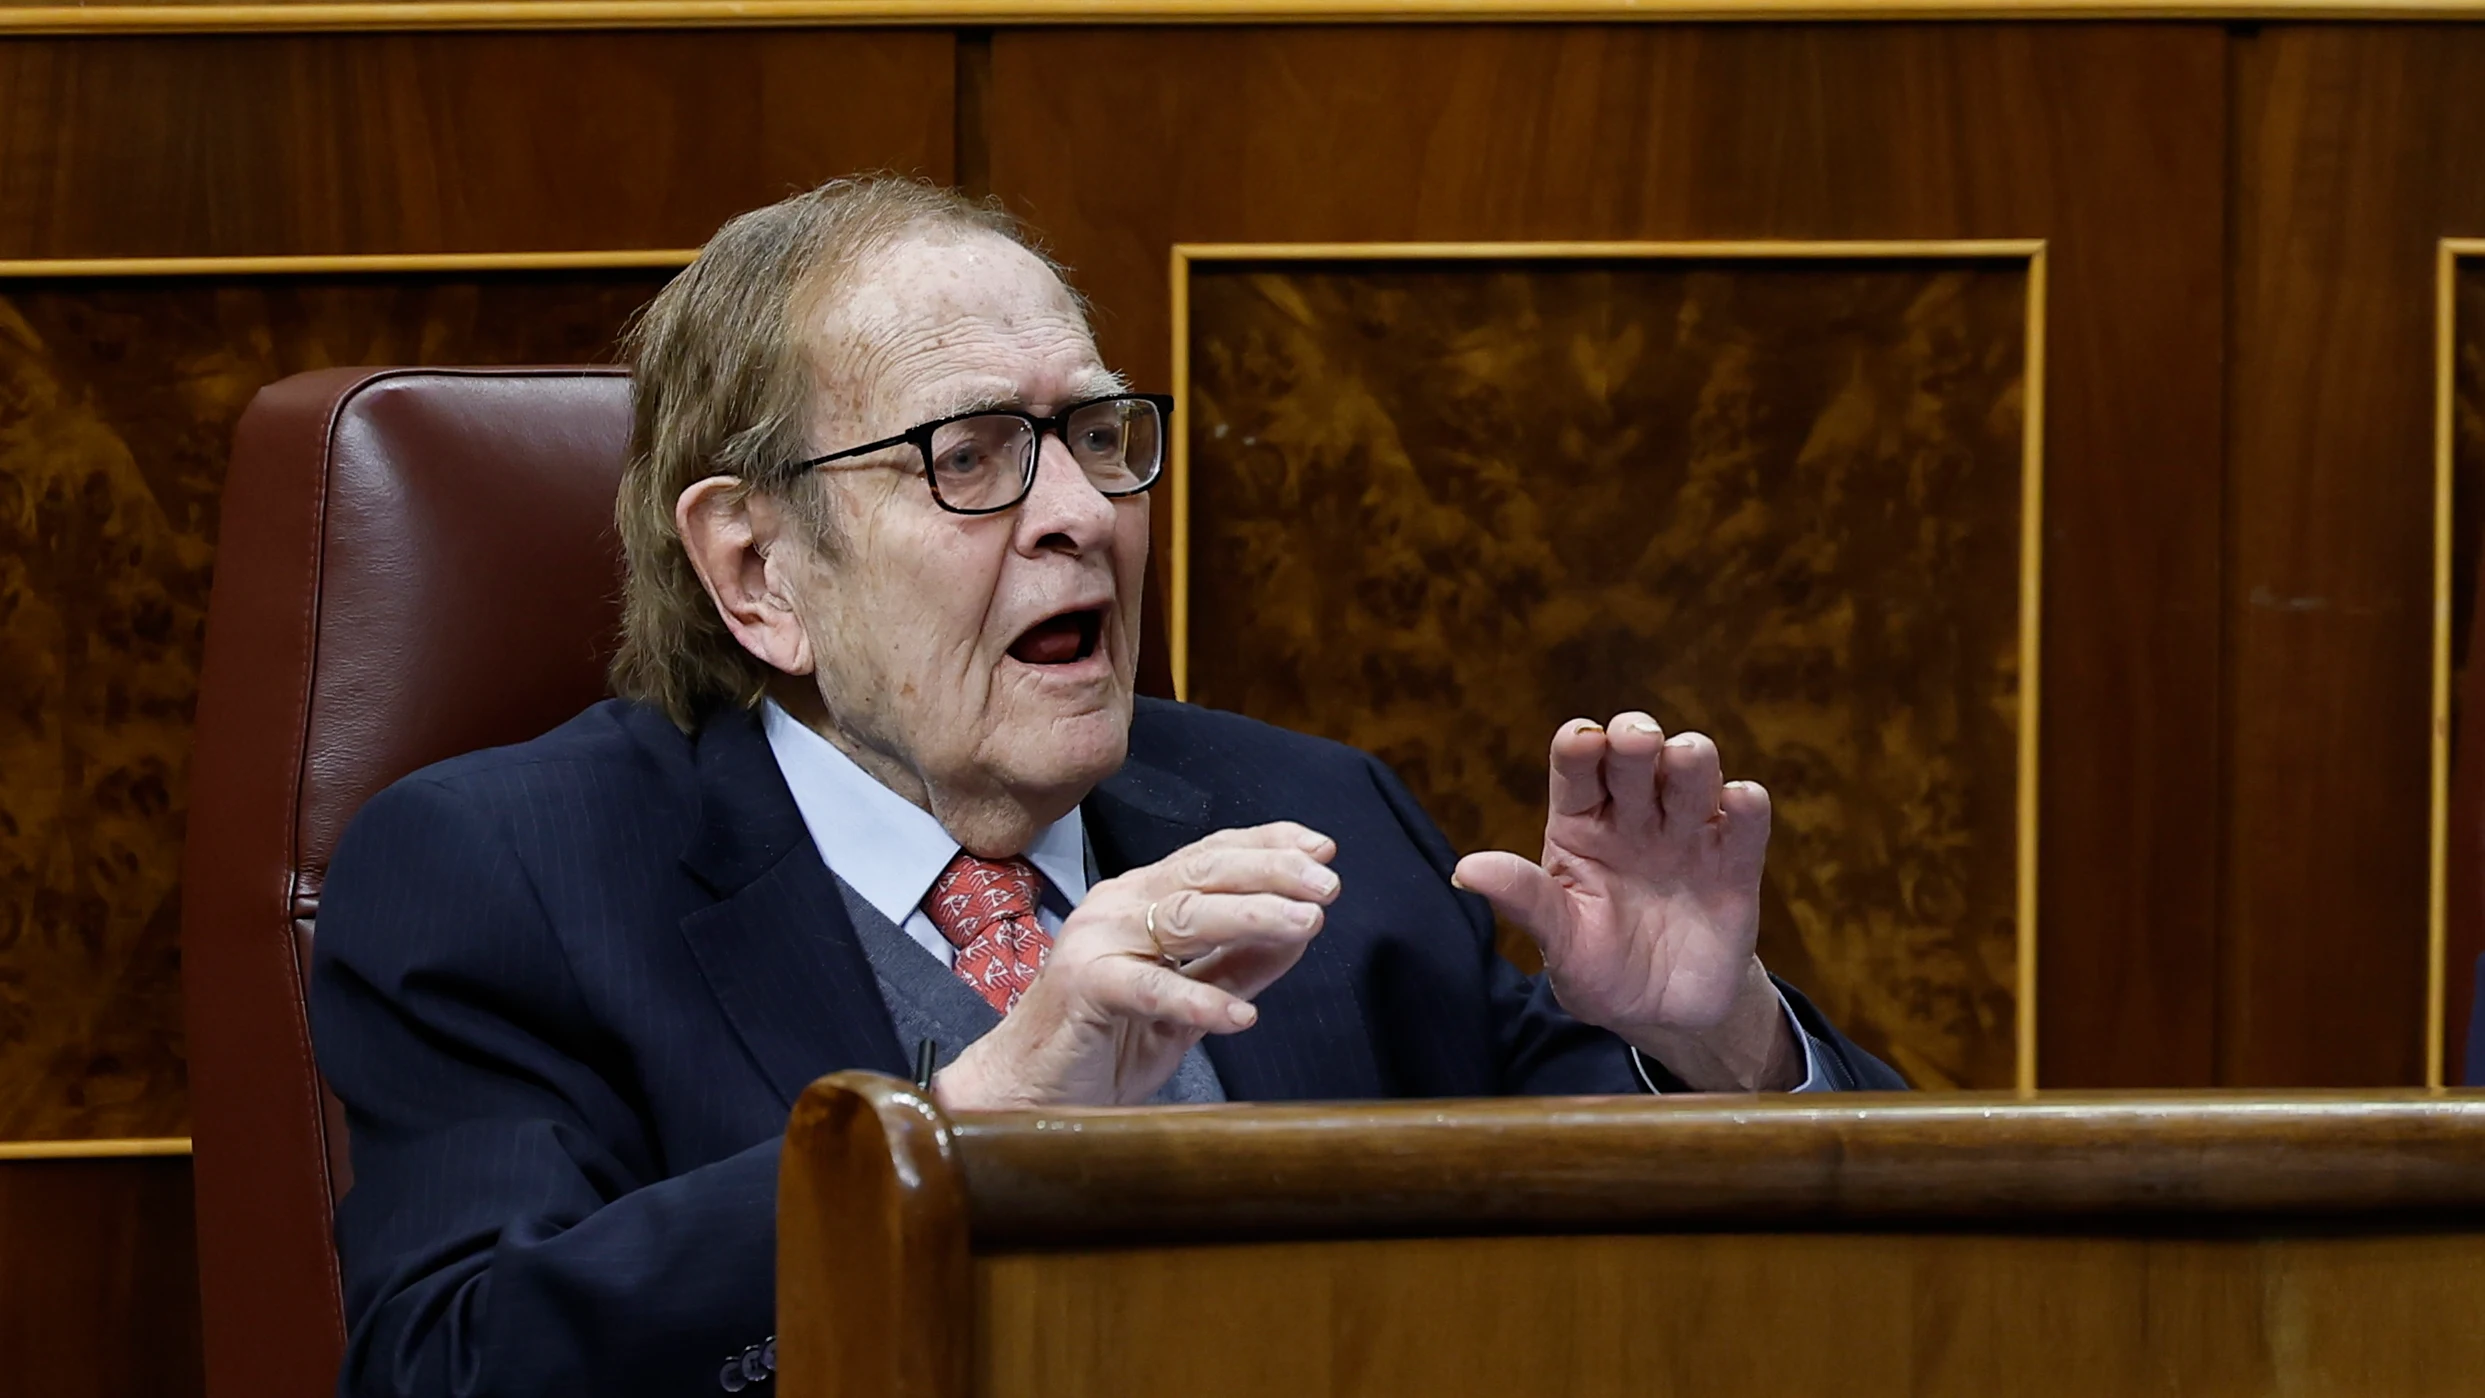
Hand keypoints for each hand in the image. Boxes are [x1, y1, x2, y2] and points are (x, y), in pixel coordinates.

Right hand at [933, 822, 1339, 1108]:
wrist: (1029, 1091)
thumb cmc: (1107, 1042)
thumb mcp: (1188, 1001)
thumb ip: (1236, 963)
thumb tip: (1303, 929)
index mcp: (1141, 898)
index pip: (1211, 854)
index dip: (1269, 845)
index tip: (1324, 850)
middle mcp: (1118, 905)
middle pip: (1203, 872)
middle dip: (1272, 873)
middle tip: (1328, 886)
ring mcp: (1096, 941)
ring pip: (1183, 917)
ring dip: (1252, 918)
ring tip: (1307, 925)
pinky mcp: (1082, 987)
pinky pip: (1150, 987)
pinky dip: (1199, 999)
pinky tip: (1242, 1016)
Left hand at [1452, 713, 1797, 1091]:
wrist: (1666, 1015)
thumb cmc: (1601, 969)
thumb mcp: (1560, 942)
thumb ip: (1525, 900)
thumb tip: (1464, 870)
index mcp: (1581, 826)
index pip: (1577, 769)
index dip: (1579, 746)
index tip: (1583, 739)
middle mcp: (1634, 817)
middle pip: (1635, 758)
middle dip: (1637, 738)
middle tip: (1637, 738)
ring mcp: (1686, 833)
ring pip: (1692, 774)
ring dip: (1692, 757)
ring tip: (1686, 758)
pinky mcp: (1734, 861)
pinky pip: (1744, 821)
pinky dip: (1745, 805)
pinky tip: (1737, 801)